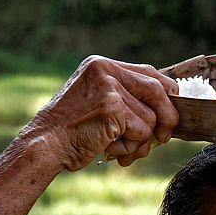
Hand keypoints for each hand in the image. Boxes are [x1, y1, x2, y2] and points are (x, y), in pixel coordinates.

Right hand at [26, 55, 179, 171]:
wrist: (44, 144)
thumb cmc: (71, 131)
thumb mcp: (97, 104)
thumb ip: (125, 98)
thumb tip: (167, 110)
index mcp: (101, 65)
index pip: (149, 72)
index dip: (167, 93)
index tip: (171, 112)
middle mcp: (106, 70)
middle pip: (158, 91)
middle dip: (167, 118)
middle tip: (163, 138)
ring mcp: (109, 87)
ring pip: (151, 118)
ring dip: (140, 142)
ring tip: (118, 148)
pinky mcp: (112, 107)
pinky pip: (142, 132)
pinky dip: (130, 148)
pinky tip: (110, 149)